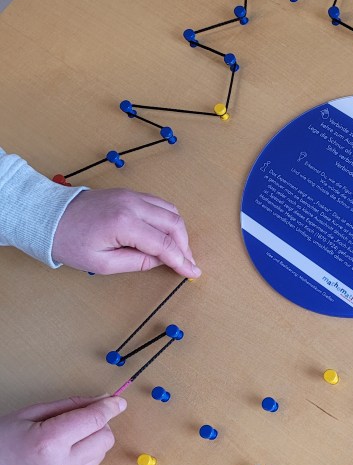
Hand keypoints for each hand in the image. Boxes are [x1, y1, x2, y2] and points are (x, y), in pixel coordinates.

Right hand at [0, 395, 126, 464]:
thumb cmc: (2, 441)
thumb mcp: (30, 414)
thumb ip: (69, 406)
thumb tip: (101, 400)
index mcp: (48, 442)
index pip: (93, 420)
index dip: (109, 408)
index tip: (118, 402)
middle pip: (104, 439)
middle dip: (100, 425)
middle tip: (83, 420)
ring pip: (99, 455)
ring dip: (91, 443)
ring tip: (65, 440)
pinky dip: (79, 459)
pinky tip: (58, 457)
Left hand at [52, 188, 200, 276]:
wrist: (47, 216)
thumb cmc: (68, 241)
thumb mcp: (101, 263)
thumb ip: (136, 262)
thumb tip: (159, 261)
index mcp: (124, 223)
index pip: (164, 244)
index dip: (181, 260)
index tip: (192, 271)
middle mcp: (132, 204)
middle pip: (173, 223)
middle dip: (185, 245)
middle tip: (187, 263)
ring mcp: (131, 195)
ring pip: (170, 210)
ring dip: (179, 231)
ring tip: (179, 250)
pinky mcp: (128, 193)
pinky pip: (159, 204)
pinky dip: (169, 219)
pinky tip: (167, 233)